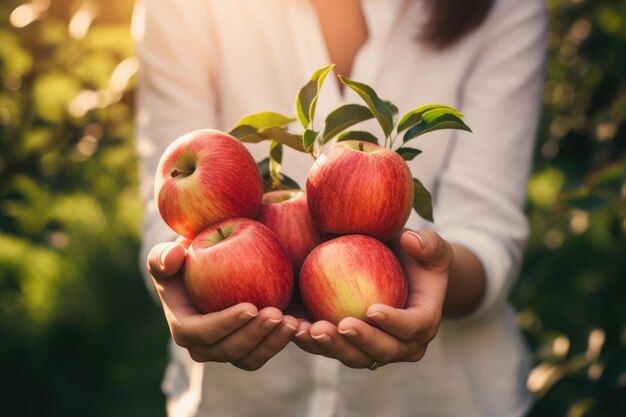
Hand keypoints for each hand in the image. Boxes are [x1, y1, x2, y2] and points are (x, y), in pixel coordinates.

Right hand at [147, 239, 298, 370]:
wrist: (211, 265)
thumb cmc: (187, 257)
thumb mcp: (169, 252)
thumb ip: (162, 254)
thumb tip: (174, 257)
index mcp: (184, 326)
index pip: (200, 333)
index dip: (224, 324)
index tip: (250, 306)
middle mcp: (204, 346)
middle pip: (229, 351)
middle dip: (254, 335)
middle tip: (277, 314)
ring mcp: (229, 348)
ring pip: (250, 358)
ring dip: (272, 343)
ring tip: (292, 321)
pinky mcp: (250, 346)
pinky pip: (266, 351)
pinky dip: (282, 341)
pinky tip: (300, 323)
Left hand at [293, 230, 452, 368]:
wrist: (394, 270)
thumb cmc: (414, 256)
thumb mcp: (430, 246)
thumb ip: (428, 244)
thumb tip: (412, 241)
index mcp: (423, 322)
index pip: (413, 327)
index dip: (395, 323)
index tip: (372, 309)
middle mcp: (400, 344)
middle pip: (381, 351)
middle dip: (360, 342)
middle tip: (340, 325)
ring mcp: (371, 349)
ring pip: (352, 356)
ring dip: (329, 347)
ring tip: (308, 331)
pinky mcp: (346, 345)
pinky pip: (328, 348)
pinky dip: (309, 341)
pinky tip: (291, 327)